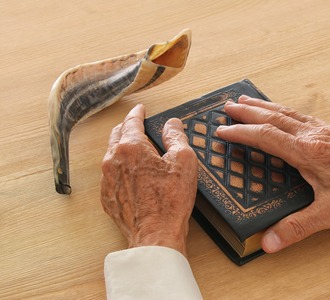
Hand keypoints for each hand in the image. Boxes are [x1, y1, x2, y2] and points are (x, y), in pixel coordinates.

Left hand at [100, 104, 197, 256]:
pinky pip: (111, 175)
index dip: (138, 113)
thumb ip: (176, 137)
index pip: (131, 121)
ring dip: (122, 149)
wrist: (155, 234)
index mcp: (131, 148)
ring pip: (112, 155)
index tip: (140, 109)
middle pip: (117, 135)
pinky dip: (120, 169)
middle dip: (127, 128)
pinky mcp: (107, 197)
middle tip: (137, 126)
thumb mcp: (184, 161)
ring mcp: (107, 180)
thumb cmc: (170, 200)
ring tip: (136, 151)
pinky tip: (132, 175)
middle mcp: (113, 161)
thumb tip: (172, 125)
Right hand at [216, 96, 329, 252]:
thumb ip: (298, 226)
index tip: (222, 129)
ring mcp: (324, 129)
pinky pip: (301, 114)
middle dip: (247, 111)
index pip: (265, 136)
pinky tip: (284, 112)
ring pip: (287, 112)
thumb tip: (270, 241)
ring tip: (248, 100)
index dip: (240, 132)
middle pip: (272, 117)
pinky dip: (284, 110)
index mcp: (306, 151)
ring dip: (264, 105)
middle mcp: (312, 134)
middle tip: (227, 106)